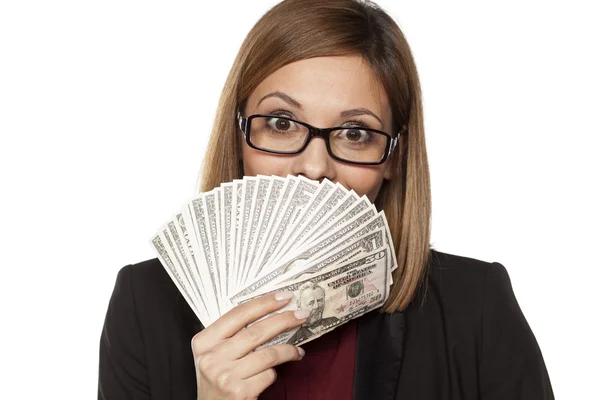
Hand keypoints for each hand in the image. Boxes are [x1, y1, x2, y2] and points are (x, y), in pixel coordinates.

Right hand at [192, 291, 307, 398]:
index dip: (264, 303)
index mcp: (204, 341)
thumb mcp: (215, 353)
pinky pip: (268, 374)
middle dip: (284, 320)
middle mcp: (212, 357)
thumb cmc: (217, 379)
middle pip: (256, 331)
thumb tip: (270, 312)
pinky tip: (278, 372)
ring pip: (268, 353)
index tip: (284, 296)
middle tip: (301, 315)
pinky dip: (275, 372)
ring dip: (288, 350)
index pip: (238, 314)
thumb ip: (232, 335)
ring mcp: (225, 375)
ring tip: (297, 350)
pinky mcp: (239, 392)